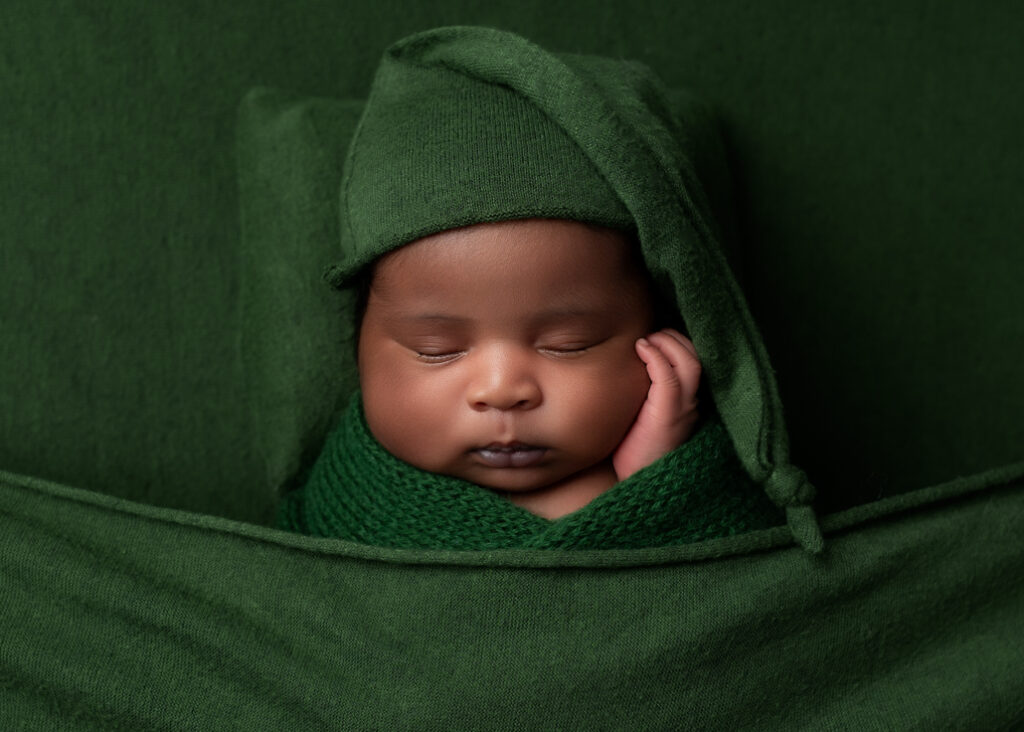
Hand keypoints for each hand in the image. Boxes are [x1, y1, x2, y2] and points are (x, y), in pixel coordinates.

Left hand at [612, 328, 701, 480]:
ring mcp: (682, 409)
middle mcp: (692, 404)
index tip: (658, 337)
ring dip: (668, 343)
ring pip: (690, 362)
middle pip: (697, 356)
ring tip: (648, 340)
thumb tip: (624, 369)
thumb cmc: (636, 452)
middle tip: (652, 335)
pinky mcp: (668, 415)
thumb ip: (643, 393)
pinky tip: (641, 349)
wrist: (639, 485)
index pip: (695, 362)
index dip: (680, 343)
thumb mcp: (642, 416)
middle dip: (675, 338)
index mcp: (688, 404)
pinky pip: (669, 376)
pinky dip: (657, 357)